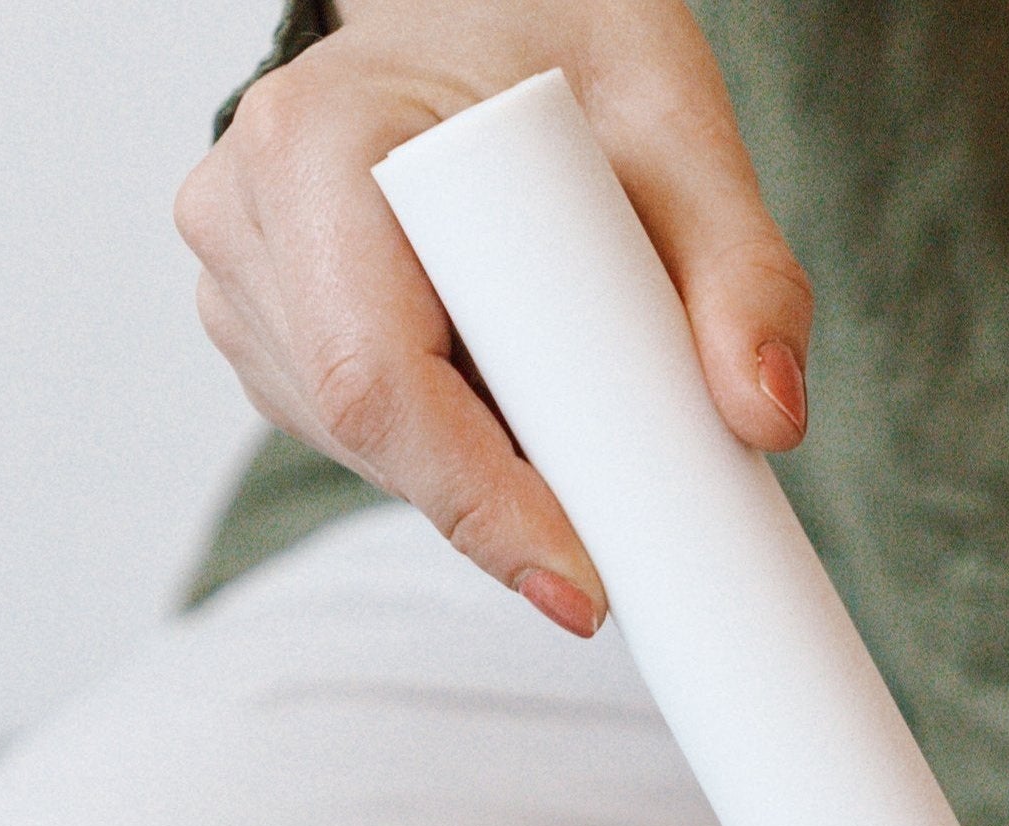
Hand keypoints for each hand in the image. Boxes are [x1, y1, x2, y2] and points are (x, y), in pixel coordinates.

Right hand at [175, 0, 812, 636]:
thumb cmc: (558, 46)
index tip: (585, 585)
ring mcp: (240, 286)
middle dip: (504, 498)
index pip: (378, 381)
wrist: (477, 12)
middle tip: (621, 501)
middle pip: (374, 438)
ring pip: (368, 457)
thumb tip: (768, 417)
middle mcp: (246, 216)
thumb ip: (742, 269)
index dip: (481, 503)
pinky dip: (450, 453)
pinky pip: (360, 444)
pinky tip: (506, 391)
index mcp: (315, 140)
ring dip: (482, 476)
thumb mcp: (674, 121)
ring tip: (566, 392)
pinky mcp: (264, 338)